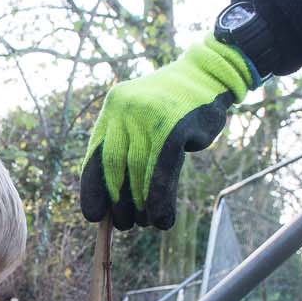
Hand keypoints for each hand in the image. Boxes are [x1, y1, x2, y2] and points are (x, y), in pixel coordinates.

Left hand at [80, 34, 250, 230]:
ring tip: (146, 223)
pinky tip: (162, 217)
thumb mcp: (142, 121)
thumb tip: (113, 201)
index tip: (94, 217)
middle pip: (114, 167)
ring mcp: (149, 115)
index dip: (93, 190)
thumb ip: (126, 148)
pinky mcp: (175, 125)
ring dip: (142, 204)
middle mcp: (125, 109)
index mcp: (112, 110)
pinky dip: (160, 198)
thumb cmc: (174, 108)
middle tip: (125, 223)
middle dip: (119, 201)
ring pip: (139, 171)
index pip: (95, 157)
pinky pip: (162, 170)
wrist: (208, 77)